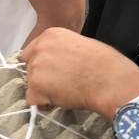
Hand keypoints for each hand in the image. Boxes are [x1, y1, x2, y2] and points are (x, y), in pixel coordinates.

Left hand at [24, 28, 138, 118]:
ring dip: (44, 90)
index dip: (44, 63)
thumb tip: (60, 61)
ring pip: (31, 84)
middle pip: (30, 67)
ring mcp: (36, 68)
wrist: (108, 79)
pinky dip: (43, 104)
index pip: (33, 50)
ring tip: (65, 92)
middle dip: (42, 76)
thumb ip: (63, 50)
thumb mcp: (79, 44)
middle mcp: (39, 48)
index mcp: (50, 35)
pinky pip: (32, 100)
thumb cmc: (103, 62)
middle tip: (61, 82)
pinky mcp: (36, 87)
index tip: (56, 70)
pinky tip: (59, 101)